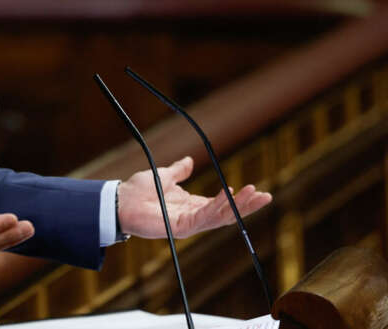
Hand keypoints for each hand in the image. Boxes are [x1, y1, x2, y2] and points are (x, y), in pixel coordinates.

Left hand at [117, 156, 271, 238]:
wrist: (120, 200)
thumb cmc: (138, 191)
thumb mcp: (164, 176)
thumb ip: (178, 171)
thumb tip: (188, 161)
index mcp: (191, 205)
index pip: (221, 204)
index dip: (239, 198)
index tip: (256, 189)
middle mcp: (193, 216)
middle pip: (226, 213)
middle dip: (247, 205)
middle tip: (267, 196)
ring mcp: (188, 223)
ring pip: (220, 216)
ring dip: (238, 205)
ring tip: (255, 193)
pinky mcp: (181, 226)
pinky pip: (204, 216)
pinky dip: (218, 206)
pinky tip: (230, 196)